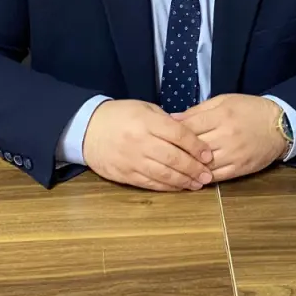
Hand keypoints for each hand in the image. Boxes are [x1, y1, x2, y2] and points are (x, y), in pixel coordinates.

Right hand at [82, 100, 213, 191]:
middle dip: (194, 168)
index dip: (196, 146)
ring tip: (198, 184)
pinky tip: (179, 187)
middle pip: (173, 158)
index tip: (208, 155)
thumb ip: (167, 122)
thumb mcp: (145, 109)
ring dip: (183, 181)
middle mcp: (140, 142)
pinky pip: (150, 183)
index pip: (178, 135)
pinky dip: (167, 187)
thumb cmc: (120, 116)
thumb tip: (190, 136)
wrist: (87, 129)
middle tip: (208, 175)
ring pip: (163, 174)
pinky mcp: (125, 174)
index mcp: (147, 122)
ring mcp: (132, 160)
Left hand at [172, 94, 288, 183]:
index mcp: (221, 116)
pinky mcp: (240, 168)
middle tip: (162, 154)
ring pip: (203, 165)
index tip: (161, 136)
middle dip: (177, 151)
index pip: (189, 127)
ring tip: (174, 168)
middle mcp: (226, 136)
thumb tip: (172, 118)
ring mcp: (234, 154)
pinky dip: (202, 178)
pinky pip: (216, 177)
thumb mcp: (223, 101)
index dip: (172, 133)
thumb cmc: (249, 109)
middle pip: (193, 147)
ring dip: (188, 168)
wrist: (279, 124)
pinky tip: (192, 177)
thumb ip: (198, 110)